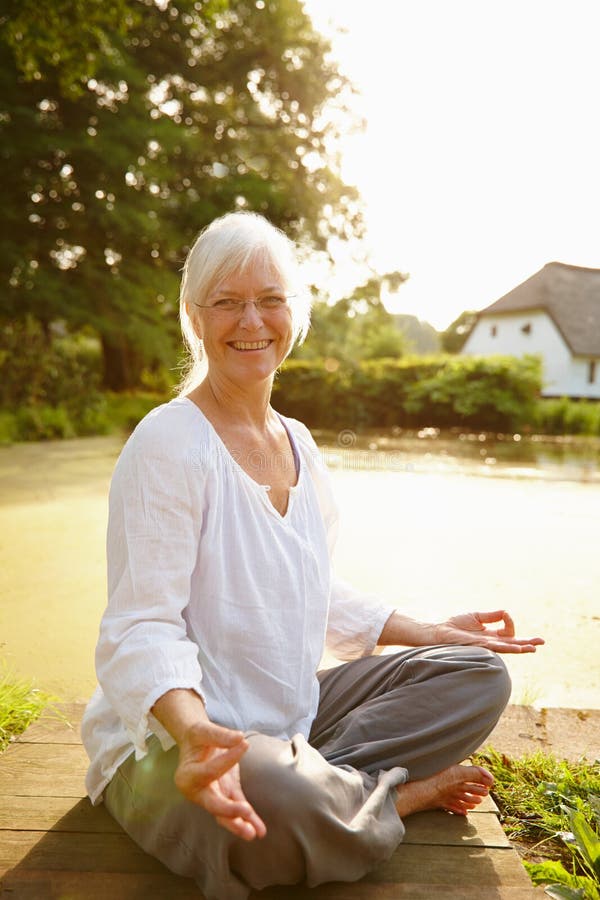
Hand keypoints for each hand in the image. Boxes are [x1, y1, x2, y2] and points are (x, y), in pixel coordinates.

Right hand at [174, 720, 266, 840]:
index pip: (210, 771)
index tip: (245, 743)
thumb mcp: (203, 730)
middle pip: (213, 804)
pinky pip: (237, 807)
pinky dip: (248, 819)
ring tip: (253, 833)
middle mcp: (197, 791)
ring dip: (238, 824)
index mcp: (187, 775)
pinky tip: (259, 830)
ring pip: (224, 814)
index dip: (227, 759)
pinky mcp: (226, 794)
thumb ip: (219, 735)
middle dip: (229, 810)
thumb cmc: (197, 738)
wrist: (196, 743)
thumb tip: (239, 737)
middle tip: (245, 811)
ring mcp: (212, 796)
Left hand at [433, 610, 544, 653]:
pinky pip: (497, 646)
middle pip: (513, 643)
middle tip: (541, 643)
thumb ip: (491, 615)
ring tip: (533, 648)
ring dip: (521, 648)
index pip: (509, 632)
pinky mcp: (480, 646)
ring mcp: (486, 645)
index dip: (510, 622)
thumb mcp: (477, 616)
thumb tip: (506, 612)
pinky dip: (508, 646)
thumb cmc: (455, 624)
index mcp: (491, 635)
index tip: (505, 614)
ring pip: (508, 647)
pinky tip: (517, 648)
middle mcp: (491, 642)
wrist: (440, 631)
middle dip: (527, 643)